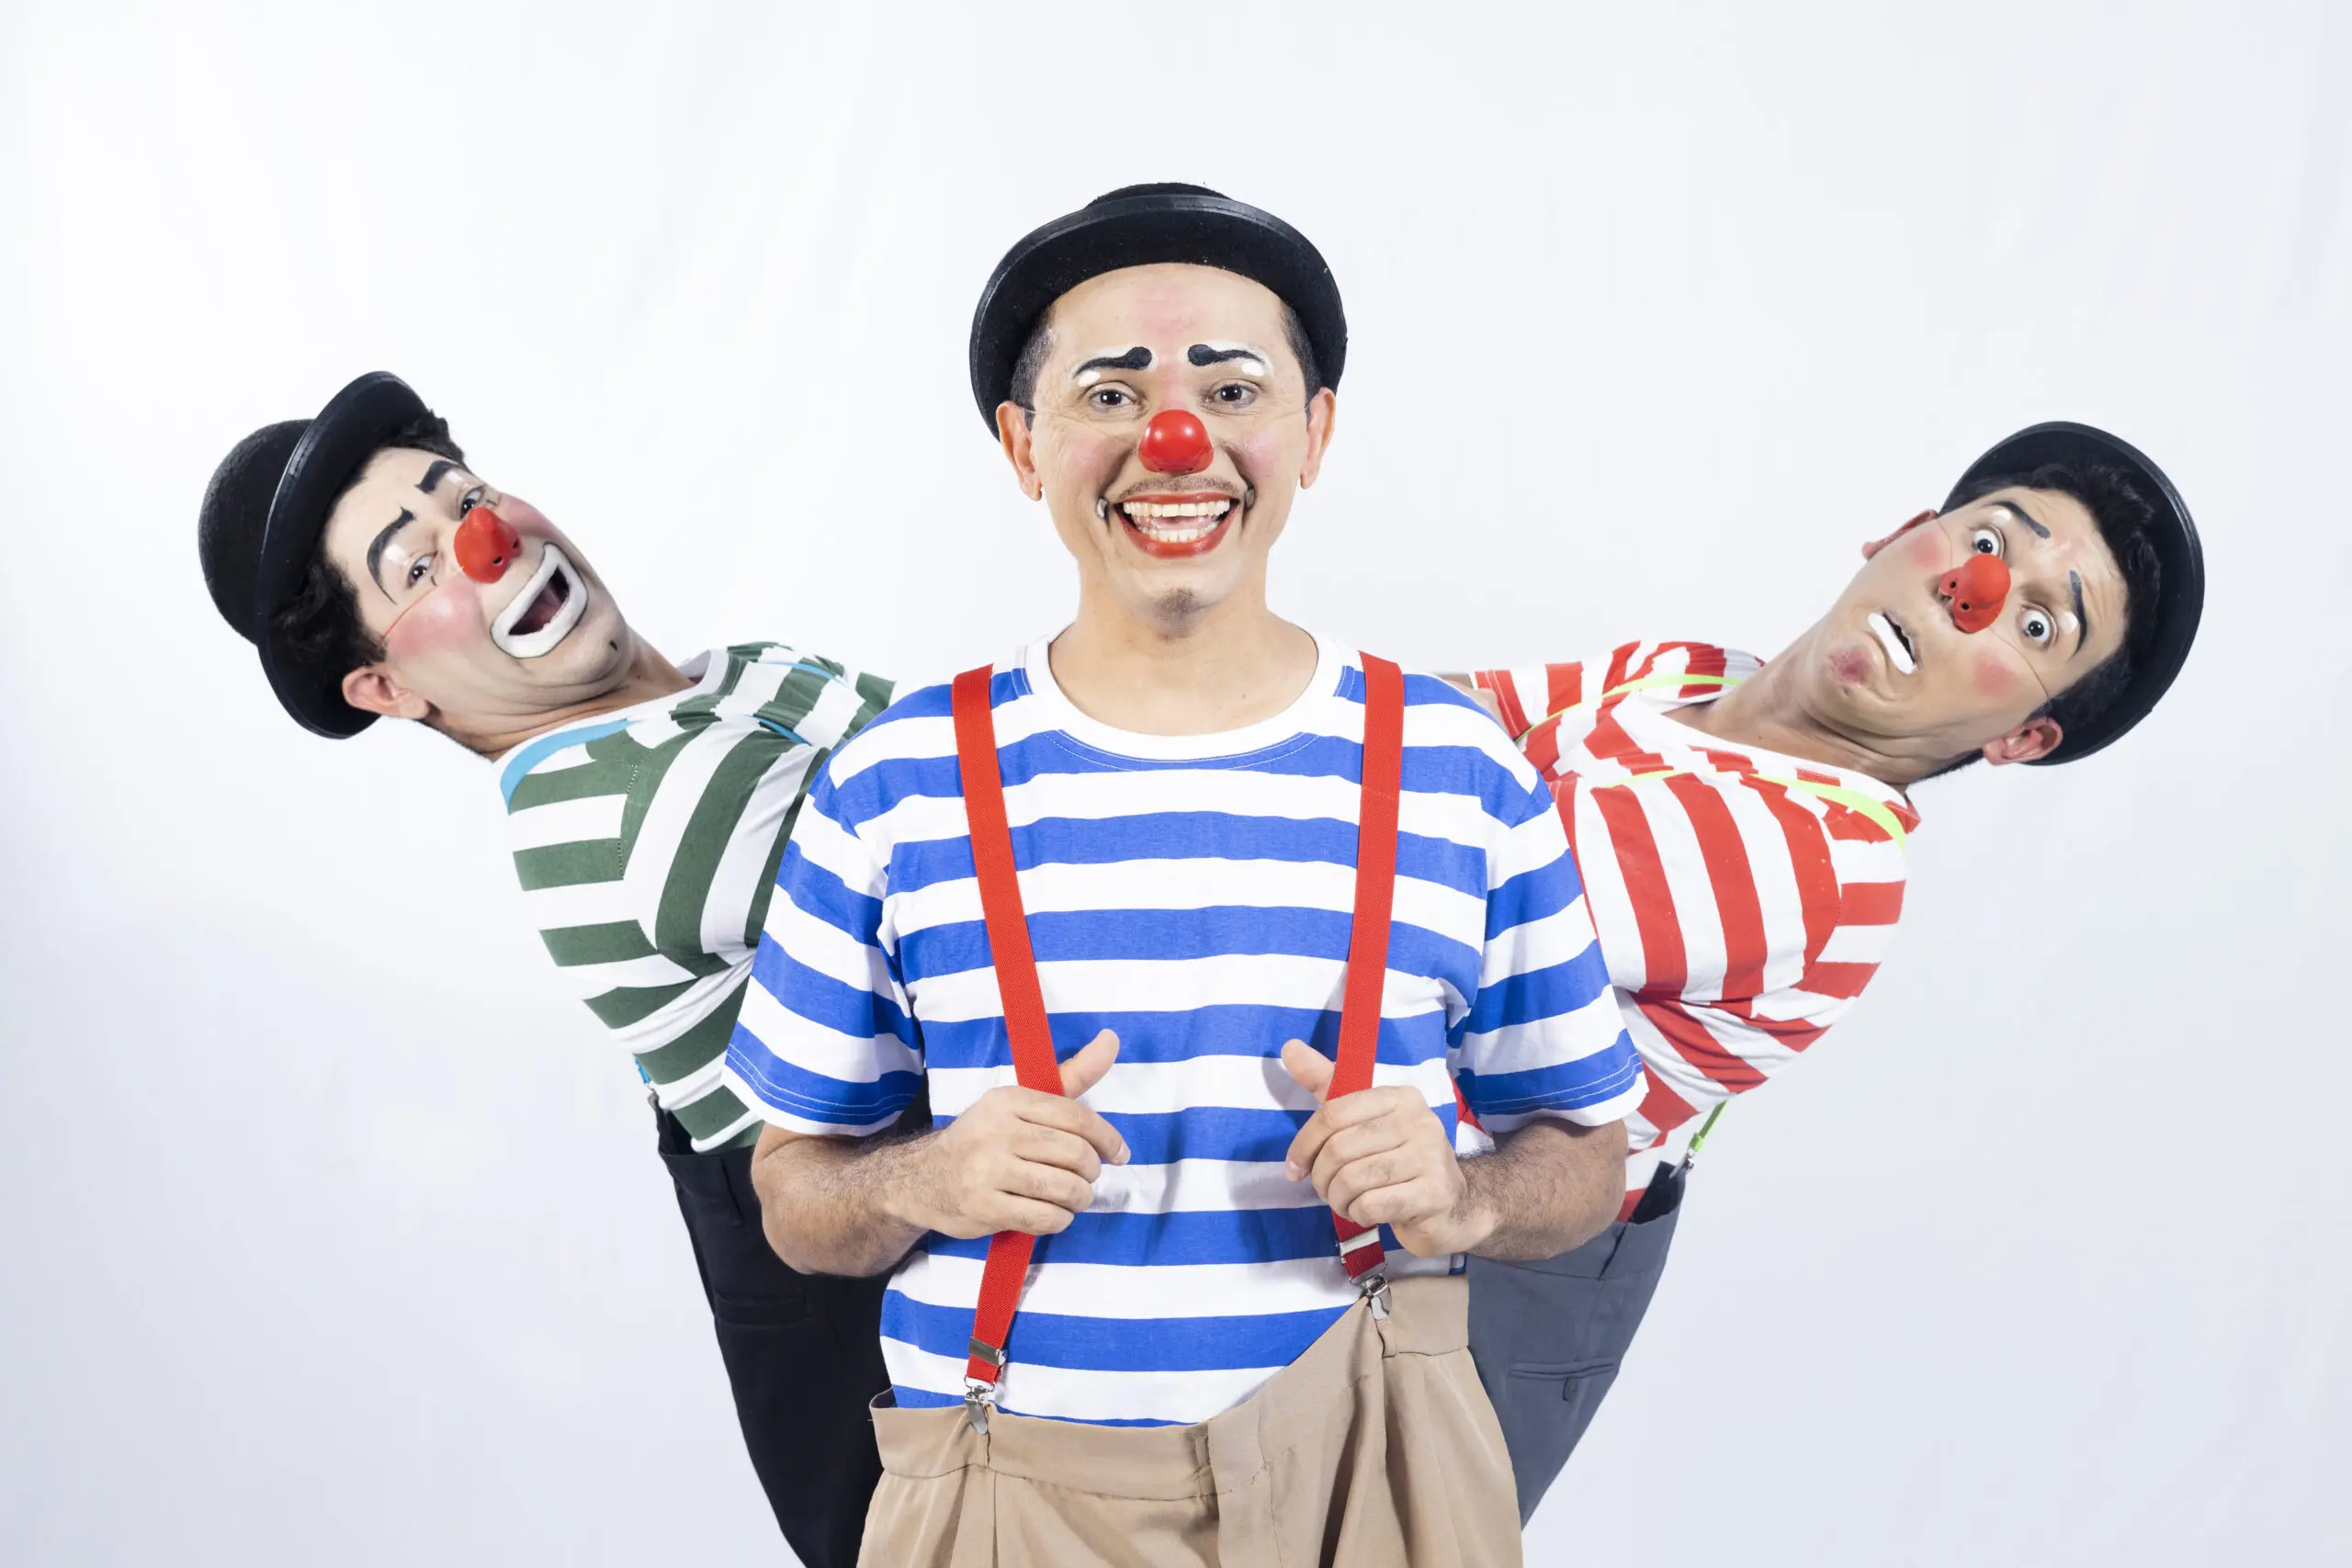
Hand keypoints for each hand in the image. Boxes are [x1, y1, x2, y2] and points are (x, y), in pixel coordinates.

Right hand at [897, 1030, 1126, 1240]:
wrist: (922, 1179)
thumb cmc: (984, 1139)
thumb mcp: (1020, 1103)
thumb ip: (1070, 1077)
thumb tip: (1111, 1040)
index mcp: (1009, 1100)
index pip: (1076, 1117)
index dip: (1107, 1138)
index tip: (1119, 1154)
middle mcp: (997, 1131)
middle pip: (1075, 1154)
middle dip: (1091, 1172)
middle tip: (1085, 1177)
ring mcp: (988, 1171)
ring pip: (1065, 1188)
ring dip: (1078, 1198)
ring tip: (1071, 1197)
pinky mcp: (984, 1207)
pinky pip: (1045, 1218)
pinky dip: (1059, 1219)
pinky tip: (1051, 1212)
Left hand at [1279, 1039, 1489, 1256]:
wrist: (1452, 1205)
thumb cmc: (1396, 1158)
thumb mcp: (1361, 1118)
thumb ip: (1326, 1084)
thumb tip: (1290, 1047)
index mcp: (1399, 1097)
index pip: (1333, 1113)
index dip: (1304, 1144)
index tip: (1295, 1168)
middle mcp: (1419, 1120)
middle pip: (1339, 1149)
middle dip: (1321, 1178)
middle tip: (1327, 1190)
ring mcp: (1430, 1156)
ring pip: (1352, 1180)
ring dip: (1338, 1199)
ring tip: (1346, 1202)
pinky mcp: (1434, 1193)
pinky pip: (1371, 1205)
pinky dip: (1358, 1213)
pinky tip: (1366, 1212)